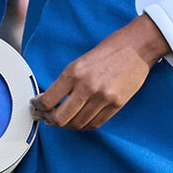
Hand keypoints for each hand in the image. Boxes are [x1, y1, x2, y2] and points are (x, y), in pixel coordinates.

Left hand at [32, 15, 169, 130]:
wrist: (136, 47)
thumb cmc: (108, 51)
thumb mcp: (80, 61)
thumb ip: (66, 82)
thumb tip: (51, 100)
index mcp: (74, 73)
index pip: (48, 100)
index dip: (39, 108)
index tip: (37, 107)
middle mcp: (87, 87)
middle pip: (60, 118)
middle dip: (50, 121)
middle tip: (46, 118)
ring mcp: (103, 98)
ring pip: (77, 124)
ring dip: (67, 125)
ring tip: (63, 121)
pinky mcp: (116, 105)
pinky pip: (95, 124)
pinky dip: (84, 125)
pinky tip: (79, 121)